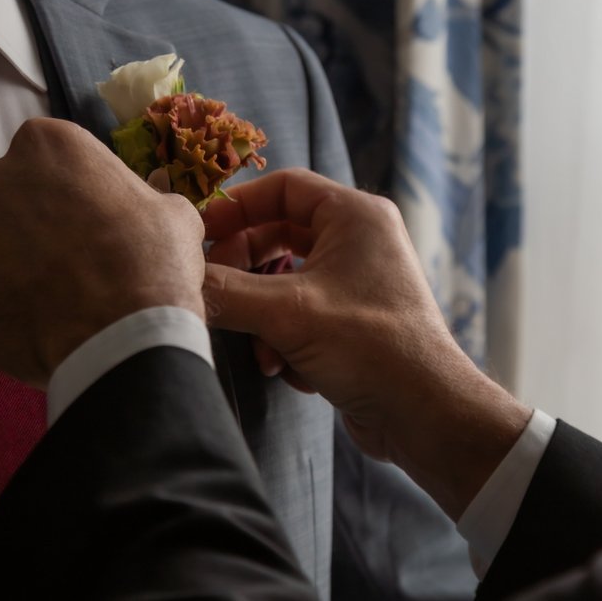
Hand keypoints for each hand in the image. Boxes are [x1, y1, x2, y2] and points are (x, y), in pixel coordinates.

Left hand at [0, 118, 206, 387]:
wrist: (126, 337)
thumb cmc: (155, 261)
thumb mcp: (171, 212)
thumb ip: (141, 196)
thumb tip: (142, 205)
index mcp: (47, 144)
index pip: (45, 155)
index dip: (66, 187)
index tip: (86, 214)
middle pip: (3, 194)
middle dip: (26, 220)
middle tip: (64, 255)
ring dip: (7, 266)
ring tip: (48, 298)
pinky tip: (32, 327)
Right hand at [202, 168, 530, 519]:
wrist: (425, 414)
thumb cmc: (369, 347)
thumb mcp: (286, 314)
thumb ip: (225, 291)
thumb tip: (177, 280)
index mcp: (355, 215)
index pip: (284, 187)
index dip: (237, 207)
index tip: (199, 234)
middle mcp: (360, 240)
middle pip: (278, 235)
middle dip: (245, 271)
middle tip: (214, 293)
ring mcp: (358, 282)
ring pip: (284, 282)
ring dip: (264, 319)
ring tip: (264, 351)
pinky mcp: (353, 322)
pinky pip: (300, 316)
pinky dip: (287, 341)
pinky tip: (291, 371)